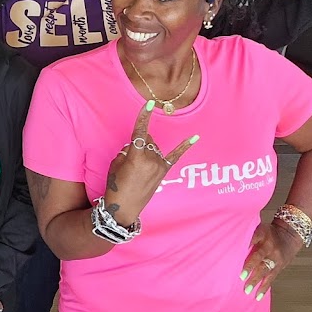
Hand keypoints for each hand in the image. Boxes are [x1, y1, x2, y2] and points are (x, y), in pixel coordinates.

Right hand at [103, 101, 198, 224]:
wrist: (124, 207)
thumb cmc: (116, 185)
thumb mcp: (116, 164)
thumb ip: (127, 150)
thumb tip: (136, 144)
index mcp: (137, 156)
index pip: (140, 132)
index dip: (143, 117)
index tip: (149, 103)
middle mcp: (151, 159)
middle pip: (147, 139)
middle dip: (138, 143)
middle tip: (129, 160)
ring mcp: (159, 166)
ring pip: (154, 147)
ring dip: (146, 151)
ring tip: (137, 169)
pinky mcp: (164, 172)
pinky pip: (175, 157)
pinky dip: (185, 147)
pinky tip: (195, 138)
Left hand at [239, 220, 303, 300]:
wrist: (290, 236)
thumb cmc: (267, 232)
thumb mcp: (258, 228)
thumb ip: (247, 233)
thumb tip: (226, 239)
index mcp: (263, 233)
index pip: (253, 237)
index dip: (245, 244)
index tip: (234, 250)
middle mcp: (269, 246)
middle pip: (259, 256)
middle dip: (250, 267)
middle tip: (241, 276)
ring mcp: (275, 258)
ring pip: (265, 270)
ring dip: (255, 281)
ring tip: (247, 290)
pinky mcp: (279, 267)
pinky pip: (271, 278)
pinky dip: (264, 288)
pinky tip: (257, 296)